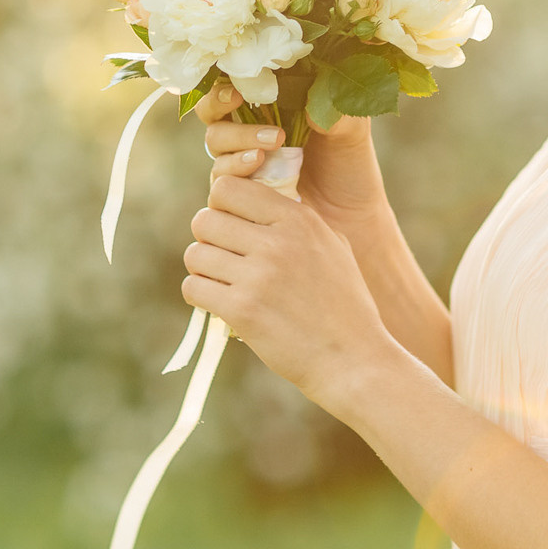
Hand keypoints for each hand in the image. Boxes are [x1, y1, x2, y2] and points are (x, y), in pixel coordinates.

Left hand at [181, 166, 396, 407]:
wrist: (353, 359)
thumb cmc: (344, 305)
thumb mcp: (333, 246)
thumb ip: (297, 220)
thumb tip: (258, 203)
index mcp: (298, 219)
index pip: (228, 188)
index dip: (221, 205)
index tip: (232, 225)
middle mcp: (277, 241)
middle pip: (205, 219)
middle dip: (208, 238)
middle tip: (223, 257)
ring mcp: (258, 276)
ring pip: (195, 254)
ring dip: (202, 269)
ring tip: (221, 282)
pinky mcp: (242, 310)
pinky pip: (194, 288)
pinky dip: (200, 295)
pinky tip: (218, 303)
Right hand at [196, 81, 390, 227]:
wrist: (353, 216)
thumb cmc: (350, 166)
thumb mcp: (350, 130)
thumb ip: (334, 106)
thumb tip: (309, 92)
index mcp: (271, 106)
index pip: (233, 85)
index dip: (226, 83)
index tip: (237, 88)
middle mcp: (249, 132)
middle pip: (213, 115)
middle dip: (222, 110)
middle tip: (245, 108)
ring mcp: (241, 164)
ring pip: (215, 145)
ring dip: (234, 143)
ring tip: (265, 150)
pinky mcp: (239, 195)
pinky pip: (222, 180)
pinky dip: (234, 170)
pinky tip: (258, 166)